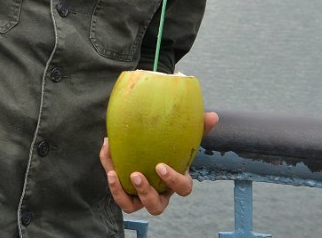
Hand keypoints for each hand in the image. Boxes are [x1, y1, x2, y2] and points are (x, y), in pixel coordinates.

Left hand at [100, 111, 218, 214]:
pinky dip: (111, 180)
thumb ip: (197, 128)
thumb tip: (213, 116)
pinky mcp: (124, 192)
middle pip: (156, 206)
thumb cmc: (171, 146)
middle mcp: (159, 194)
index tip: (160, 166)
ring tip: (114, 173)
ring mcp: (140, 196)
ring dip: (122, 193)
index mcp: (176, 182)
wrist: (148, 148)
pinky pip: (117, 192)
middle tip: (136, 175)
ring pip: (132, 206)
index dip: (173, 180)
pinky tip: (108, 160)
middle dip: (146, 193)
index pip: (182, 188)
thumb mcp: (184, 137)